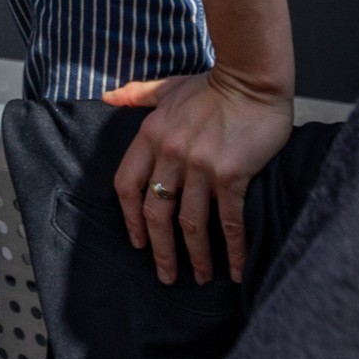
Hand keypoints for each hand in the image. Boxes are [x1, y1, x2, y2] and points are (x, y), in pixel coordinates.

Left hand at [106, 68, 292, 284]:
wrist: (251, 80)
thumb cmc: (211, 86)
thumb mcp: (168, 88)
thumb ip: (137, 95)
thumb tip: (107, 97)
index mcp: (151, 134)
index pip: (127, 185)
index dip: (129, 218)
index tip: (137, 242)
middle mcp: (170, 153)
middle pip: (156, 212)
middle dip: (160, 250)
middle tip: (167, 276)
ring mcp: (200, 166)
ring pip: (190, 223)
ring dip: (195, 257)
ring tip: (202, 278)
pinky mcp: (231, 175)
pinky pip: (229, 222)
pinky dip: (231, 250)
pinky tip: (234, 269)